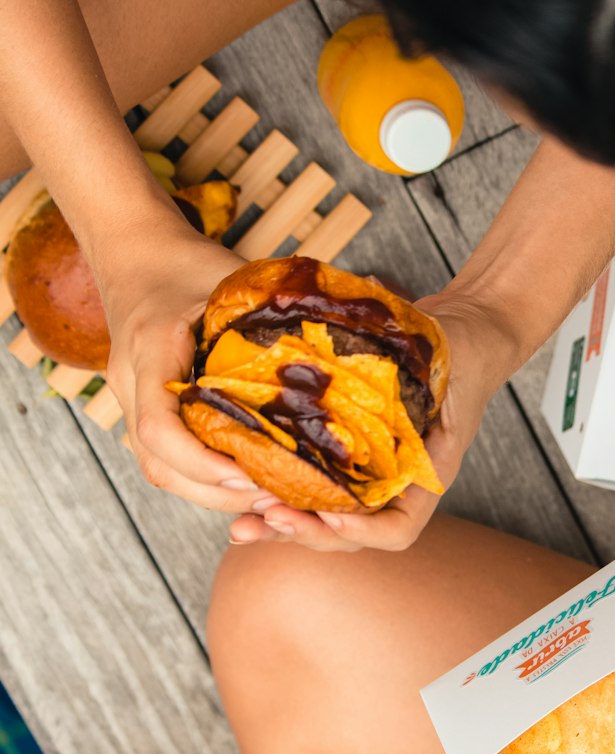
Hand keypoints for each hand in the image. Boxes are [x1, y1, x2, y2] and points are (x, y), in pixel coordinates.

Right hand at [99, 225, 264, 512]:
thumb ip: (274, 314)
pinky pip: (168, 459)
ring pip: (162, 471)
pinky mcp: (143, 410)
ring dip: (214, 494)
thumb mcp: (233, 279)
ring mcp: (130, 400)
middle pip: (161, 466)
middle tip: (278, 502)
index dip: (202, 463)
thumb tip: (346, 345)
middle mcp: (130, 382)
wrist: (136, 251)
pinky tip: (249, 481)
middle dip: (218, 494)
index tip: (249, 477)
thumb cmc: (190, 263)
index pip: (159, 428)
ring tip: (270, 500)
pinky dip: (206, 478)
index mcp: (151, 348)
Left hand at [227, 293, 513, 552]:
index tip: (330, 514)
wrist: (459, 333)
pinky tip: (245, 489)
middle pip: (349, 534)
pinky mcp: (343, 457)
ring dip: (281, 525)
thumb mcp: (445, 361)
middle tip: (266, 517)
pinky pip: (311, 488)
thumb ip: (416, 372)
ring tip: (241, 526)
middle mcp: (395, 485)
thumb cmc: (459, 349)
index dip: (361, 531)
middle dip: (306, 532)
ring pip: (322, 518)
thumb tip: (373, 367)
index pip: (397, 529)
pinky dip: (279, 494)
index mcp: (427, 474)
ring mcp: (367, 475)